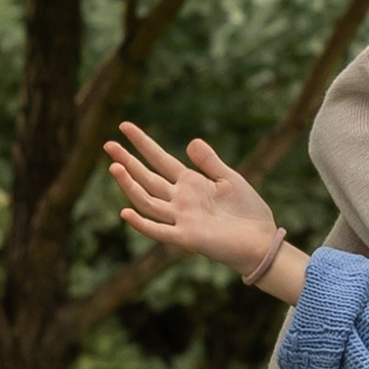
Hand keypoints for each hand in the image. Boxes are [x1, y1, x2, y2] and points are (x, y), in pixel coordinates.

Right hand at [105, 122, 297, 291]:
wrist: (261, 241)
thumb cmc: (247, 211)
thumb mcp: (230, 178)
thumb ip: (209, 162)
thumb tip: (190, 141)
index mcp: (190, 183)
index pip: (160, 159)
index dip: (142, 143)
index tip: (125, 126)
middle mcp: (180, 199)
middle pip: (147, 177)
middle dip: (127, 161)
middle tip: (107, 144)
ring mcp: (181, 218)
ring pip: (147, 200)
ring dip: (130, 186)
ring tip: (114, 167)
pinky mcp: (186, 237)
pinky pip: (159, 230)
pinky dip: (142, 223)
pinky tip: (125, 212)